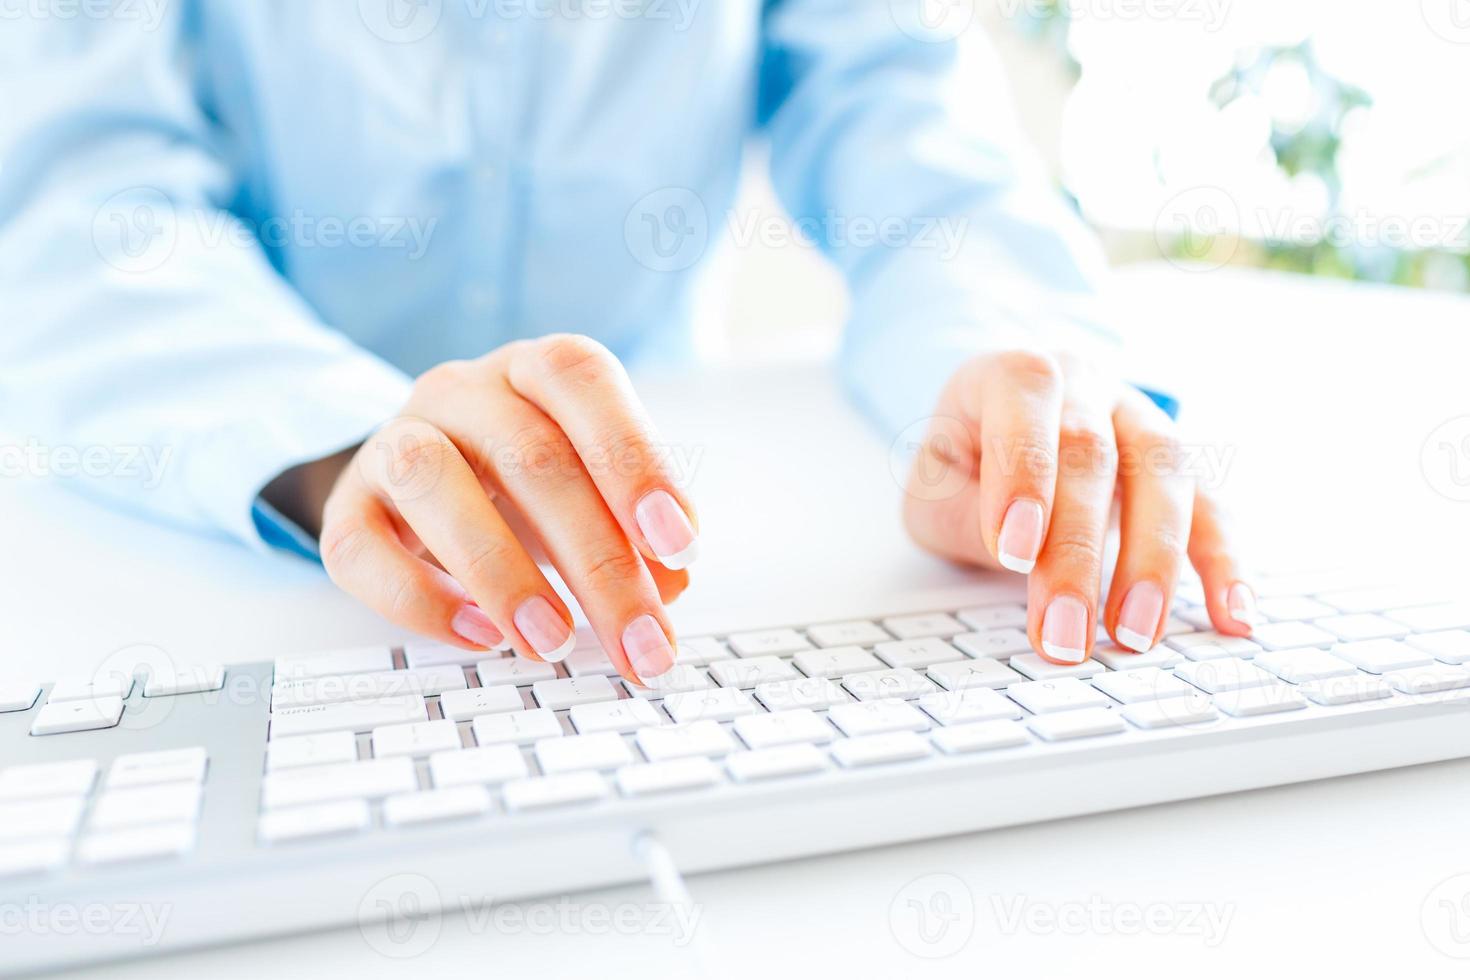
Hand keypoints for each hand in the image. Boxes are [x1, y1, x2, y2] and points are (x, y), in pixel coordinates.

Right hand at [294, 335, 698, 684]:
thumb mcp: (588, 492)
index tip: (678, 545)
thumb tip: (670, 586)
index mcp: (532, 371)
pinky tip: (482, 637)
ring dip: (503, 572)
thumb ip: (633, 530)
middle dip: (599, 562)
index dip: (635, 458)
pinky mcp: (347, 508)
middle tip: (641, 643)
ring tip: (555, 642)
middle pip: (530, 456)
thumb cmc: (521, 486)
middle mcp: (459, 390)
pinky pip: (362, 549)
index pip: (581, 380)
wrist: (412, 485)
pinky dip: (423, 600)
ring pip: (433, 482)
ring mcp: (392, 441)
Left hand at [901, 349, 1252, 663]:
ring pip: (1164, 473)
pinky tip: (1232, 617)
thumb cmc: (965, 461)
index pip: (1025, 402)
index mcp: (1014, 373)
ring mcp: (1139, 421)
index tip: (1015, 553)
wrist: (1003, 426)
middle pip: (1092, 454)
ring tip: (1134, 634)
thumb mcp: (932, 483)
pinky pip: (1213, 509)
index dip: (1023, 475)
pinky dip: (1226, 564)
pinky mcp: (1179, 468)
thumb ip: (963, 513)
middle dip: (1078, 552)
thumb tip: (1022, 559)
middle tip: (1065, 633)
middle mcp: (1086, 386)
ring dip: (1154, 561)